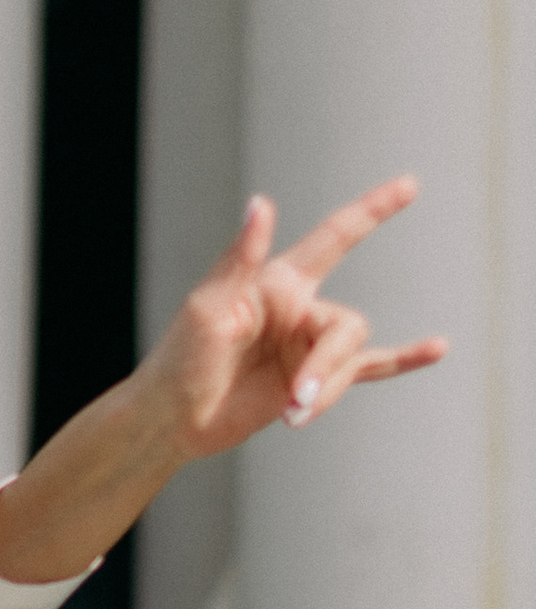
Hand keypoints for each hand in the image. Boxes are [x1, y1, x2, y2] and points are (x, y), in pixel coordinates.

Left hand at [0, 172, 446, 583]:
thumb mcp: (208, 307)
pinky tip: (436, 348)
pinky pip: (368, 367)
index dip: (374, 210)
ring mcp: (306, 346)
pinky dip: (403, 359)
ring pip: (350, 359)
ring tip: (292, 415)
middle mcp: (297, 309)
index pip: (336, 237)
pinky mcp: (310, 381)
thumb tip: (262, 203)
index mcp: (277, 283)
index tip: (410, 186)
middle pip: (347, 327)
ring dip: (327, 391)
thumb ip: (242, 258)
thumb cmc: (179, 359)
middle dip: (326, 368)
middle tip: (294, 401)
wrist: (171, 421)